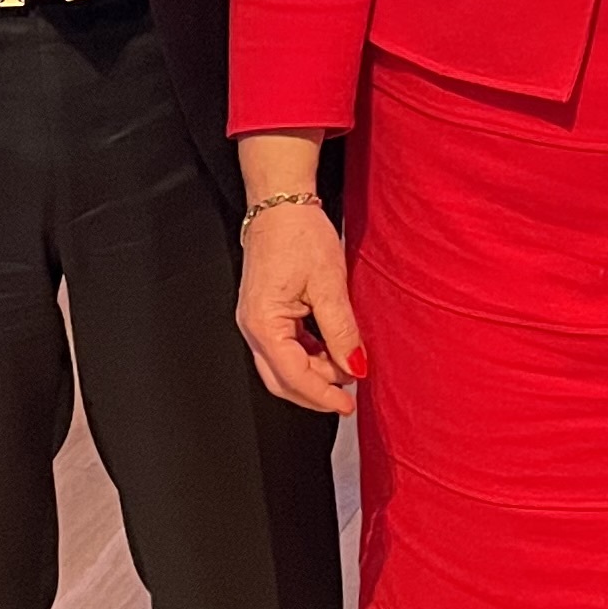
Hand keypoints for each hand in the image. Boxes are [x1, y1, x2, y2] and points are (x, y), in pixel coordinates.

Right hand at [236, 198, 366, 416]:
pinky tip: (330, 352)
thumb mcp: (330, 284)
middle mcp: (252, 326)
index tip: (347, 405)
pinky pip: (283, 348)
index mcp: (263, 322)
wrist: (281, 204)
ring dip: (314, 374)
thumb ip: (342, 331)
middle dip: (316, 391)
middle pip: (281, 379)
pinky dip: (308, 357)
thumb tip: (355, 367)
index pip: (293, 375)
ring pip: (282, 366)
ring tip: (346, 368)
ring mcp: (255, 321)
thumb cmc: (299, 234)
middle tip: (349, 396)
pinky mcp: (264, 314)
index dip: (322, 395)